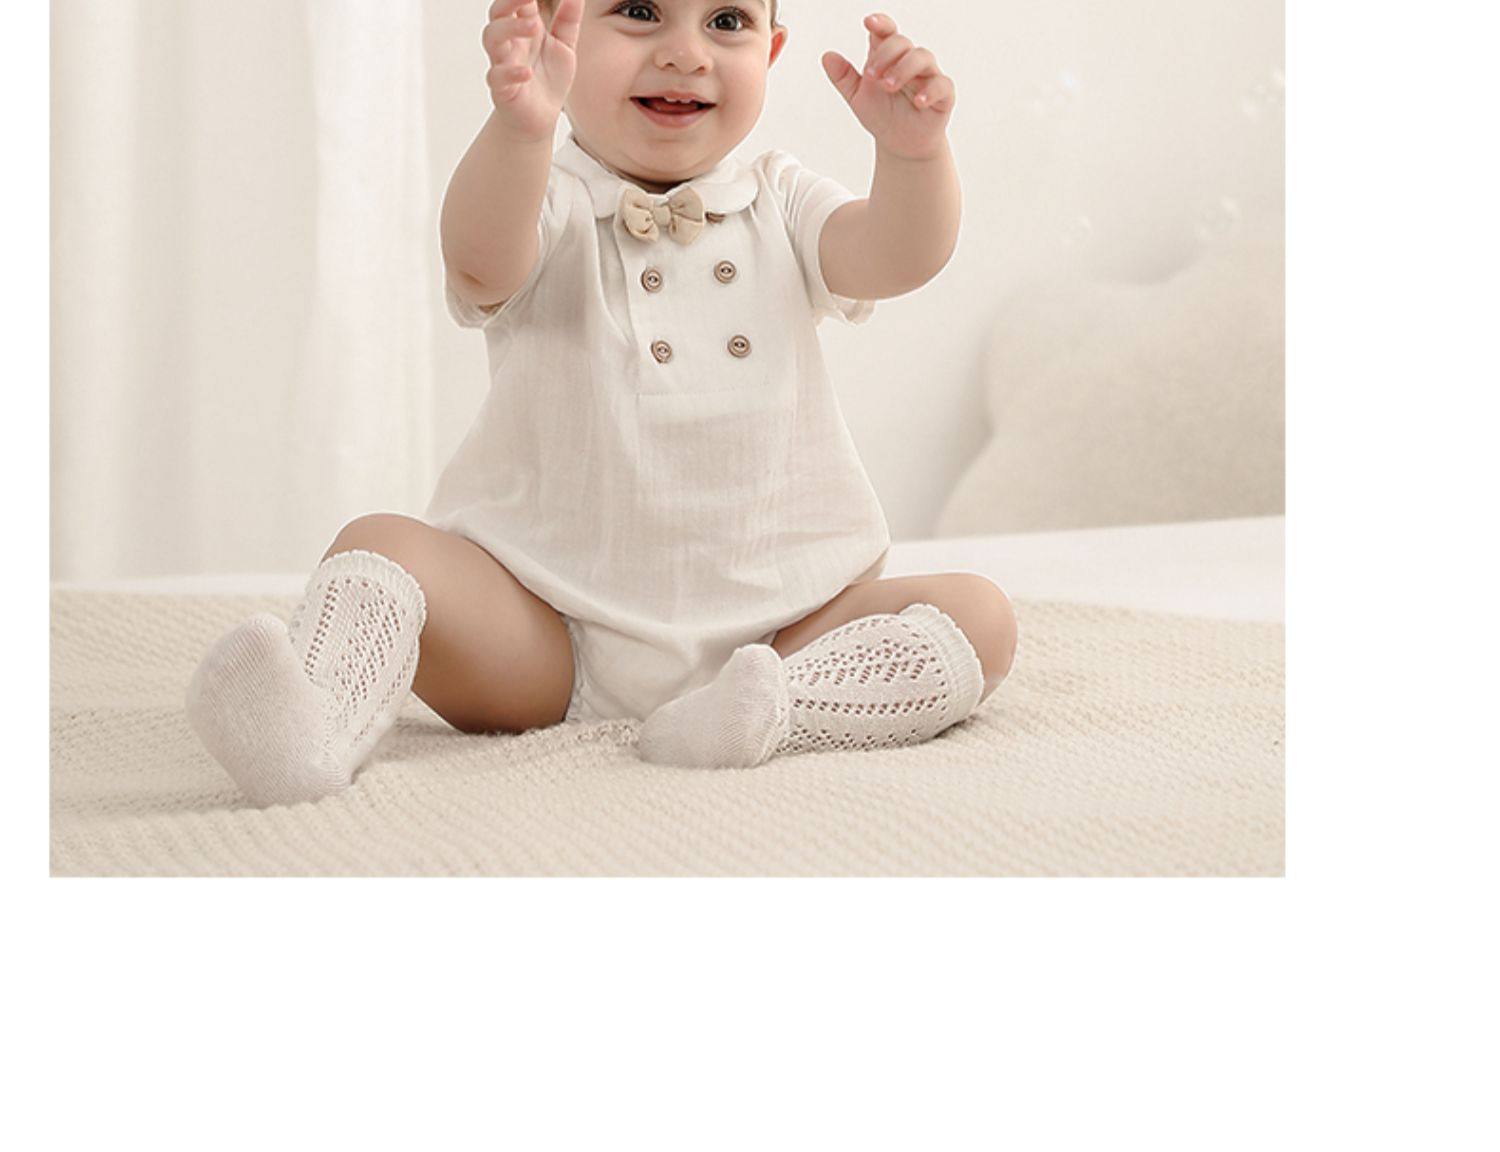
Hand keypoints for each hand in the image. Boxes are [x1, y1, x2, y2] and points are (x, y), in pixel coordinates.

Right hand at [484, 0, 582, 141]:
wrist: (541, 117)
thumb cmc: (548, 78)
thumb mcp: (564, 46)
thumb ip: (568, 20)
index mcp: (523, 28)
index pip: (519, 2)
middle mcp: (510, 42)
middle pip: (498, 13)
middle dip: (510, 0)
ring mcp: (502, 63)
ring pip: (492, 38)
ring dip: (510, 28)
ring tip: (534, 27)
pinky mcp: (502, 89)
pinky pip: (497, 77)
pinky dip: (510, 73)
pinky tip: (527, 73)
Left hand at [821, 12, 955, 160]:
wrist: (899, 144)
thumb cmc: (882, 114)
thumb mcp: (858, 97)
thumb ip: (843, 77)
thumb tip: (827, 56)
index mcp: (888, 57)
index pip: (887, 32)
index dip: (880, 23)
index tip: (868, 23)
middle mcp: (909, 61)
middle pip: (902, 42)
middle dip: (886, 54)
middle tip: (871, 75)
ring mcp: (928, 76)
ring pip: (923, 56)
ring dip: (904, 68)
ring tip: (888, 86)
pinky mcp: (943, 95)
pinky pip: (942, 84)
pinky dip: (930, 90)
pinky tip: (917, 102)